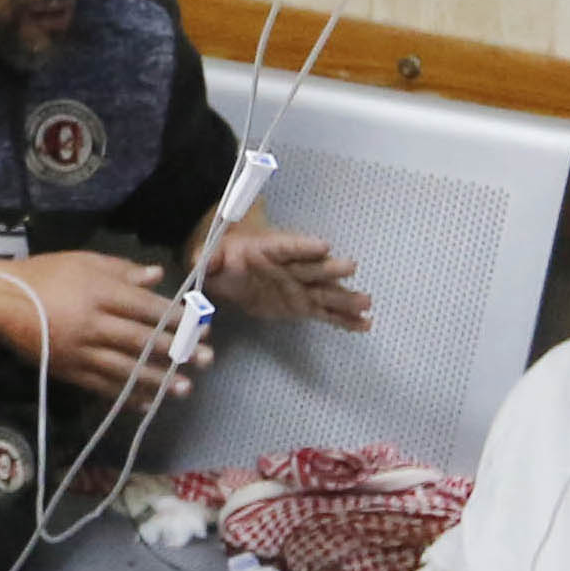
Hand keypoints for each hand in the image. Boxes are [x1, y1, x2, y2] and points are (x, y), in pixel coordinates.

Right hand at [0, 249, 205, 404]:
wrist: (0, 304)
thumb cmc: (43, 276)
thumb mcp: (82, 261)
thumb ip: (121, 270)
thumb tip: (157, 276)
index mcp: (99, 292)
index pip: (146, 308)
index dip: (177, 319)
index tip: (202, 326)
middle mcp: (94, 323)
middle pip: (142, 339)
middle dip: (178, 351)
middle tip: (208, 360)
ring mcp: (81, 351)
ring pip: (126, 368)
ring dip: (158, 380)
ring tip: (185, 389)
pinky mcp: (69, 371)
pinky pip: (102, 386)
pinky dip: (126, 395)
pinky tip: (146, 403)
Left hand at [206, 222, 373, 333]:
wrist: (227, 264)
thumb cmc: (220, 255)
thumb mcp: (207, 254)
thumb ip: (207, 256)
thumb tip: (203, 260)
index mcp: (268, 248)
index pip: (288, 246)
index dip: (304, 246)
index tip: (322, 246)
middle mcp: (290, 267)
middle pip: (313, 267)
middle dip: (330, 268)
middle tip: (350, 268)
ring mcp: (299, 287)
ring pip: (325, 292)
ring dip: (345, 297)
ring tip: (367, 303)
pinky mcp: (302, 305)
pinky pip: (325, 312)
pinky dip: (344, 319)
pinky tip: (364, 324)